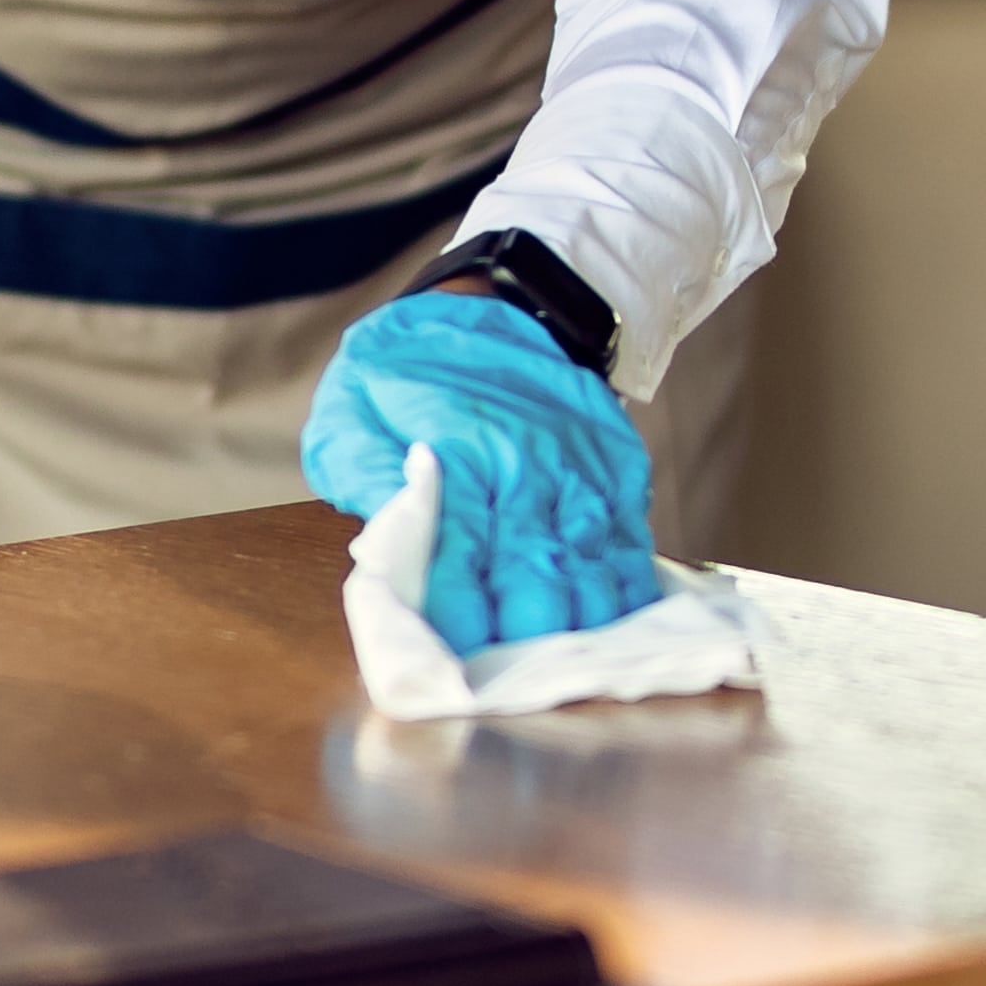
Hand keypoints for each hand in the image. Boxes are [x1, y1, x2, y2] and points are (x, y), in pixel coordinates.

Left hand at [302, 291, 654, 655]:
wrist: (511, 300)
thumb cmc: (415, 365)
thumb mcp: (356, 409)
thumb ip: (366, 478)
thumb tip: (382, 549)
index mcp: (457, 459)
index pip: (458, 559)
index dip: (458, 621)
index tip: (450, 668)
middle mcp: (527, 471)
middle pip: (535, 575)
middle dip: (524, 639)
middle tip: (508, 686)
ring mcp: (580, 472)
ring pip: (592, 567)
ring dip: (581, 628)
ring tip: (566, 675)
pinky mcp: (618, 471)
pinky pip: (630, 542)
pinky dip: (626, 591)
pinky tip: (617, 632)